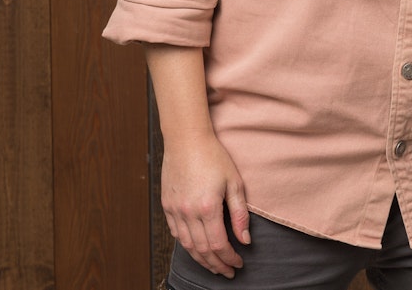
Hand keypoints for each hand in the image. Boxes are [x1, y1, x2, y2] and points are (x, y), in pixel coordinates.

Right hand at [160, 129, 251, 277]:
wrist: (186, 139)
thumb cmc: (213, 156)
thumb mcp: (234, 182)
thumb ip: (240, 214)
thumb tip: (245, 239)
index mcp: (208, 207)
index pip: (219, 245)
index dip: (229, 258)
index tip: (238, 263)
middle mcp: (188, 212)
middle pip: (202, 250)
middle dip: (216, 265)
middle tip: (228, 272)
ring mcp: (175, 210)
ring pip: (187, 245)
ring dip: (201, 260)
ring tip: (214, 266)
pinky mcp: (167, 206)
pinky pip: (176, 233)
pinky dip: (187, 245)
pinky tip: (196, 249)